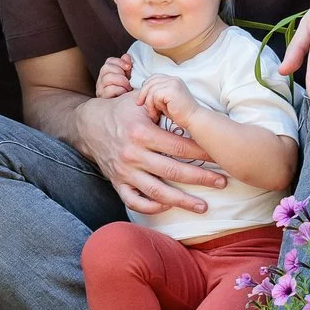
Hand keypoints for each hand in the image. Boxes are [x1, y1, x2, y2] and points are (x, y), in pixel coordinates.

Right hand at [72, 87, 224, 217]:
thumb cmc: (120, 110)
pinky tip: (169, 207)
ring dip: (183, 201)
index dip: (202, 152)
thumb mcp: (139, 101)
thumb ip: (163, 104)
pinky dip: (152, 207)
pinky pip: (135, 202)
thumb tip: (190, 106)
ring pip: (157, 192)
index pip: (179, 146)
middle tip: (222, 182)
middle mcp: (133, 155)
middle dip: (201, 178)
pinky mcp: (117, 183)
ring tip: (203, 206)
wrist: (87, 125)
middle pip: (173, 171)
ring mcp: (124, 172)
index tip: (220, 156)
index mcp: (141, 133)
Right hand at [94, 54, 135, 98]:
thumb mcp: (128, 77)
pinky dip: (120, 90)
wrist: (123, 107)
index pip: (109, 61)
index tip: (129, 67)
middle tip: (128, 79)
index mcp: (107, 72)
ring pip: (108, 78)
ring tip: (128, 87)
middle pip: (106, 68)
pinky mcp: (102, 97)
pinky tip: (124, 93)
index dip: (120, 62)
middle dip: (120, 72)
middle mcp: (101, 79)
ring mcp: (100, 88)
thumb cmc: (126, 91)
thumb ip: (127, 66)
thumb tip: (126, 56)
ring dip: (122, 81)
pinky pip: (110, 89)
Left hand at [133, 74, 204, 131]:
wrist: (193, 119)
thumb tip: (143, 94)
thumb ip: (158, 94)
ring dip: (149, 103)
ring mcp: (173, 83)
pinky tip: (159, 112)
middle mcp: (173, 79)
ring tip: (154, 113)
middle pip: (150, 81)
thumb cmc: (180, 113)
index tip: (141, 98)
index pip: (154, 77)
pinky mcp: (172, 90)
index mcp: (173, 80)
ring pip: (151, 90)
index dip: (146, 87)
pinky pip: (155, 95)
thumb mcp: (166, 101)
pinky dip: (154, 105)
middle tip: (139, 104)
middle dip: (143, 93)